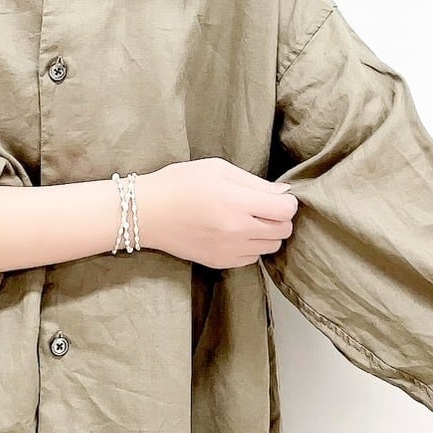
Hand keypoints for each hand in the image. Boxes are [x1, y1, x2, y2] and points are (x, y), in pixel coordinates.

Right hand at [135, 158, 297, 267]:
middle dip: (279, 217)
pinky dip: (251, 246)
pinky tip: (234, 233)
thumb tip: (283, 192)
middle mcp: (237, 230)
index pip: (286, 209)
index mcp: (237, 202)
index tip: (274, 196)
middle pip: (283, 230)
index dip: (285, 201)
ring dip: (266, 233)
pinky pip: (252, 258)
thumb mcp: (217, 169)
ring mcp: (229, 250)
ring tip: (247, 220)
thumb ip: (254, 182)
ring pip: (271, 246)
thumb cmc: (179, 184)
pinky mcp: (220, 262)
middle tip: (261, 207)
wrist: (146, 213)